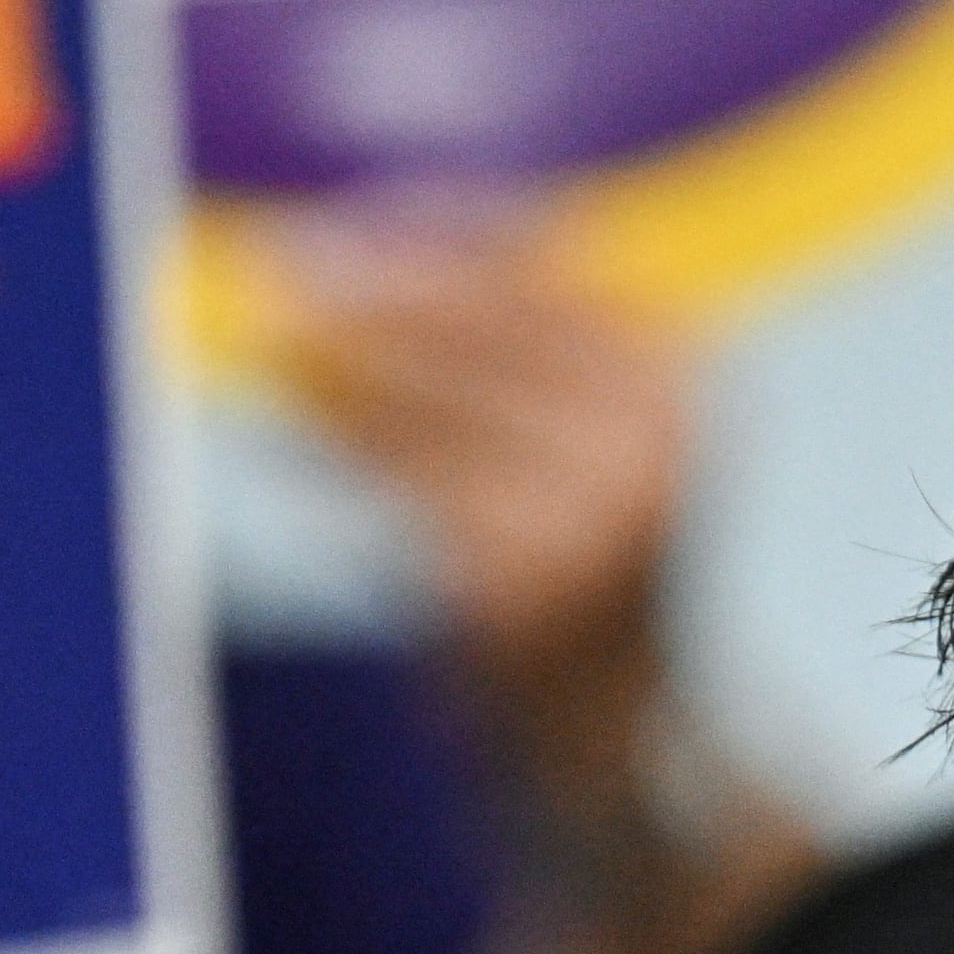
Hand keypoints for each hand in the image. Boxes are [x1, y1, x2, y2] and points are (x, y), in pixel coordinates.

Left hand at [271, 198, 693, 813]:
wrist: (607, 733)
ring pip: (418, 402)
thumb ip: (516, 340)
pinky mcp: (504, 583)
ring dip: (331, 368)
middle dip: (364, 296)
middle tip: (272, 267)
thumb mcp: (588, 434)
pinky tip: (292, 424)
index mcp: (682, 387)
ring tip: (273, 341)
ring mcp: (578, 519)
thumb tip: (361, 237)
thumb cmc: (579, 561)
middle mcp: (644, 447)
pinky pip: (392, 483)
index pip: (539, 276)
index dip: (434, 238)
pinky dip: (333, 448)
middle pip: (471, 329)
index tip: (347, 220)